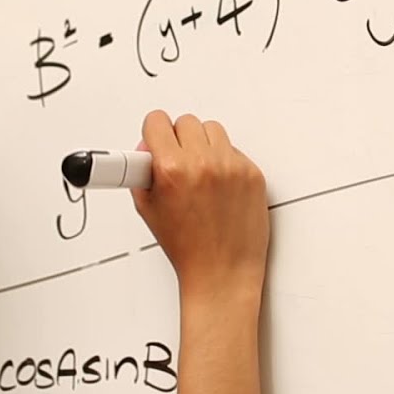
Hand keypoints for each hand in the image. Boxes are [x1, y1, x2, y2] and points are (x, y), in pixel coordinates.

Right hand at [131, 110, 270, 304]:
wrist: (222, 272)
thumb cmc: (188, 248)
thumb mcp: (148, 209)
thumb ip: (141, 173)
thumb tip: (147, 149)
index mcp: (172, 170)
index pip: (157, 121)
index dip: (154, 132)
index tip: (156, 140)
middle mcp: (203, 163)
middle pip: (186, 122)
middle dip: (178, 139)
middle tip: (177, 161)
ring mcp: (232, 167)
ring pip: (213, 130)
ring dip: (203, 145)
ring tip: (199, 172)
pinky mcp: (253, 174)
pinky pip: (234, 150)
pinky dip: (225, 162)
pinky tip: (219, 185)